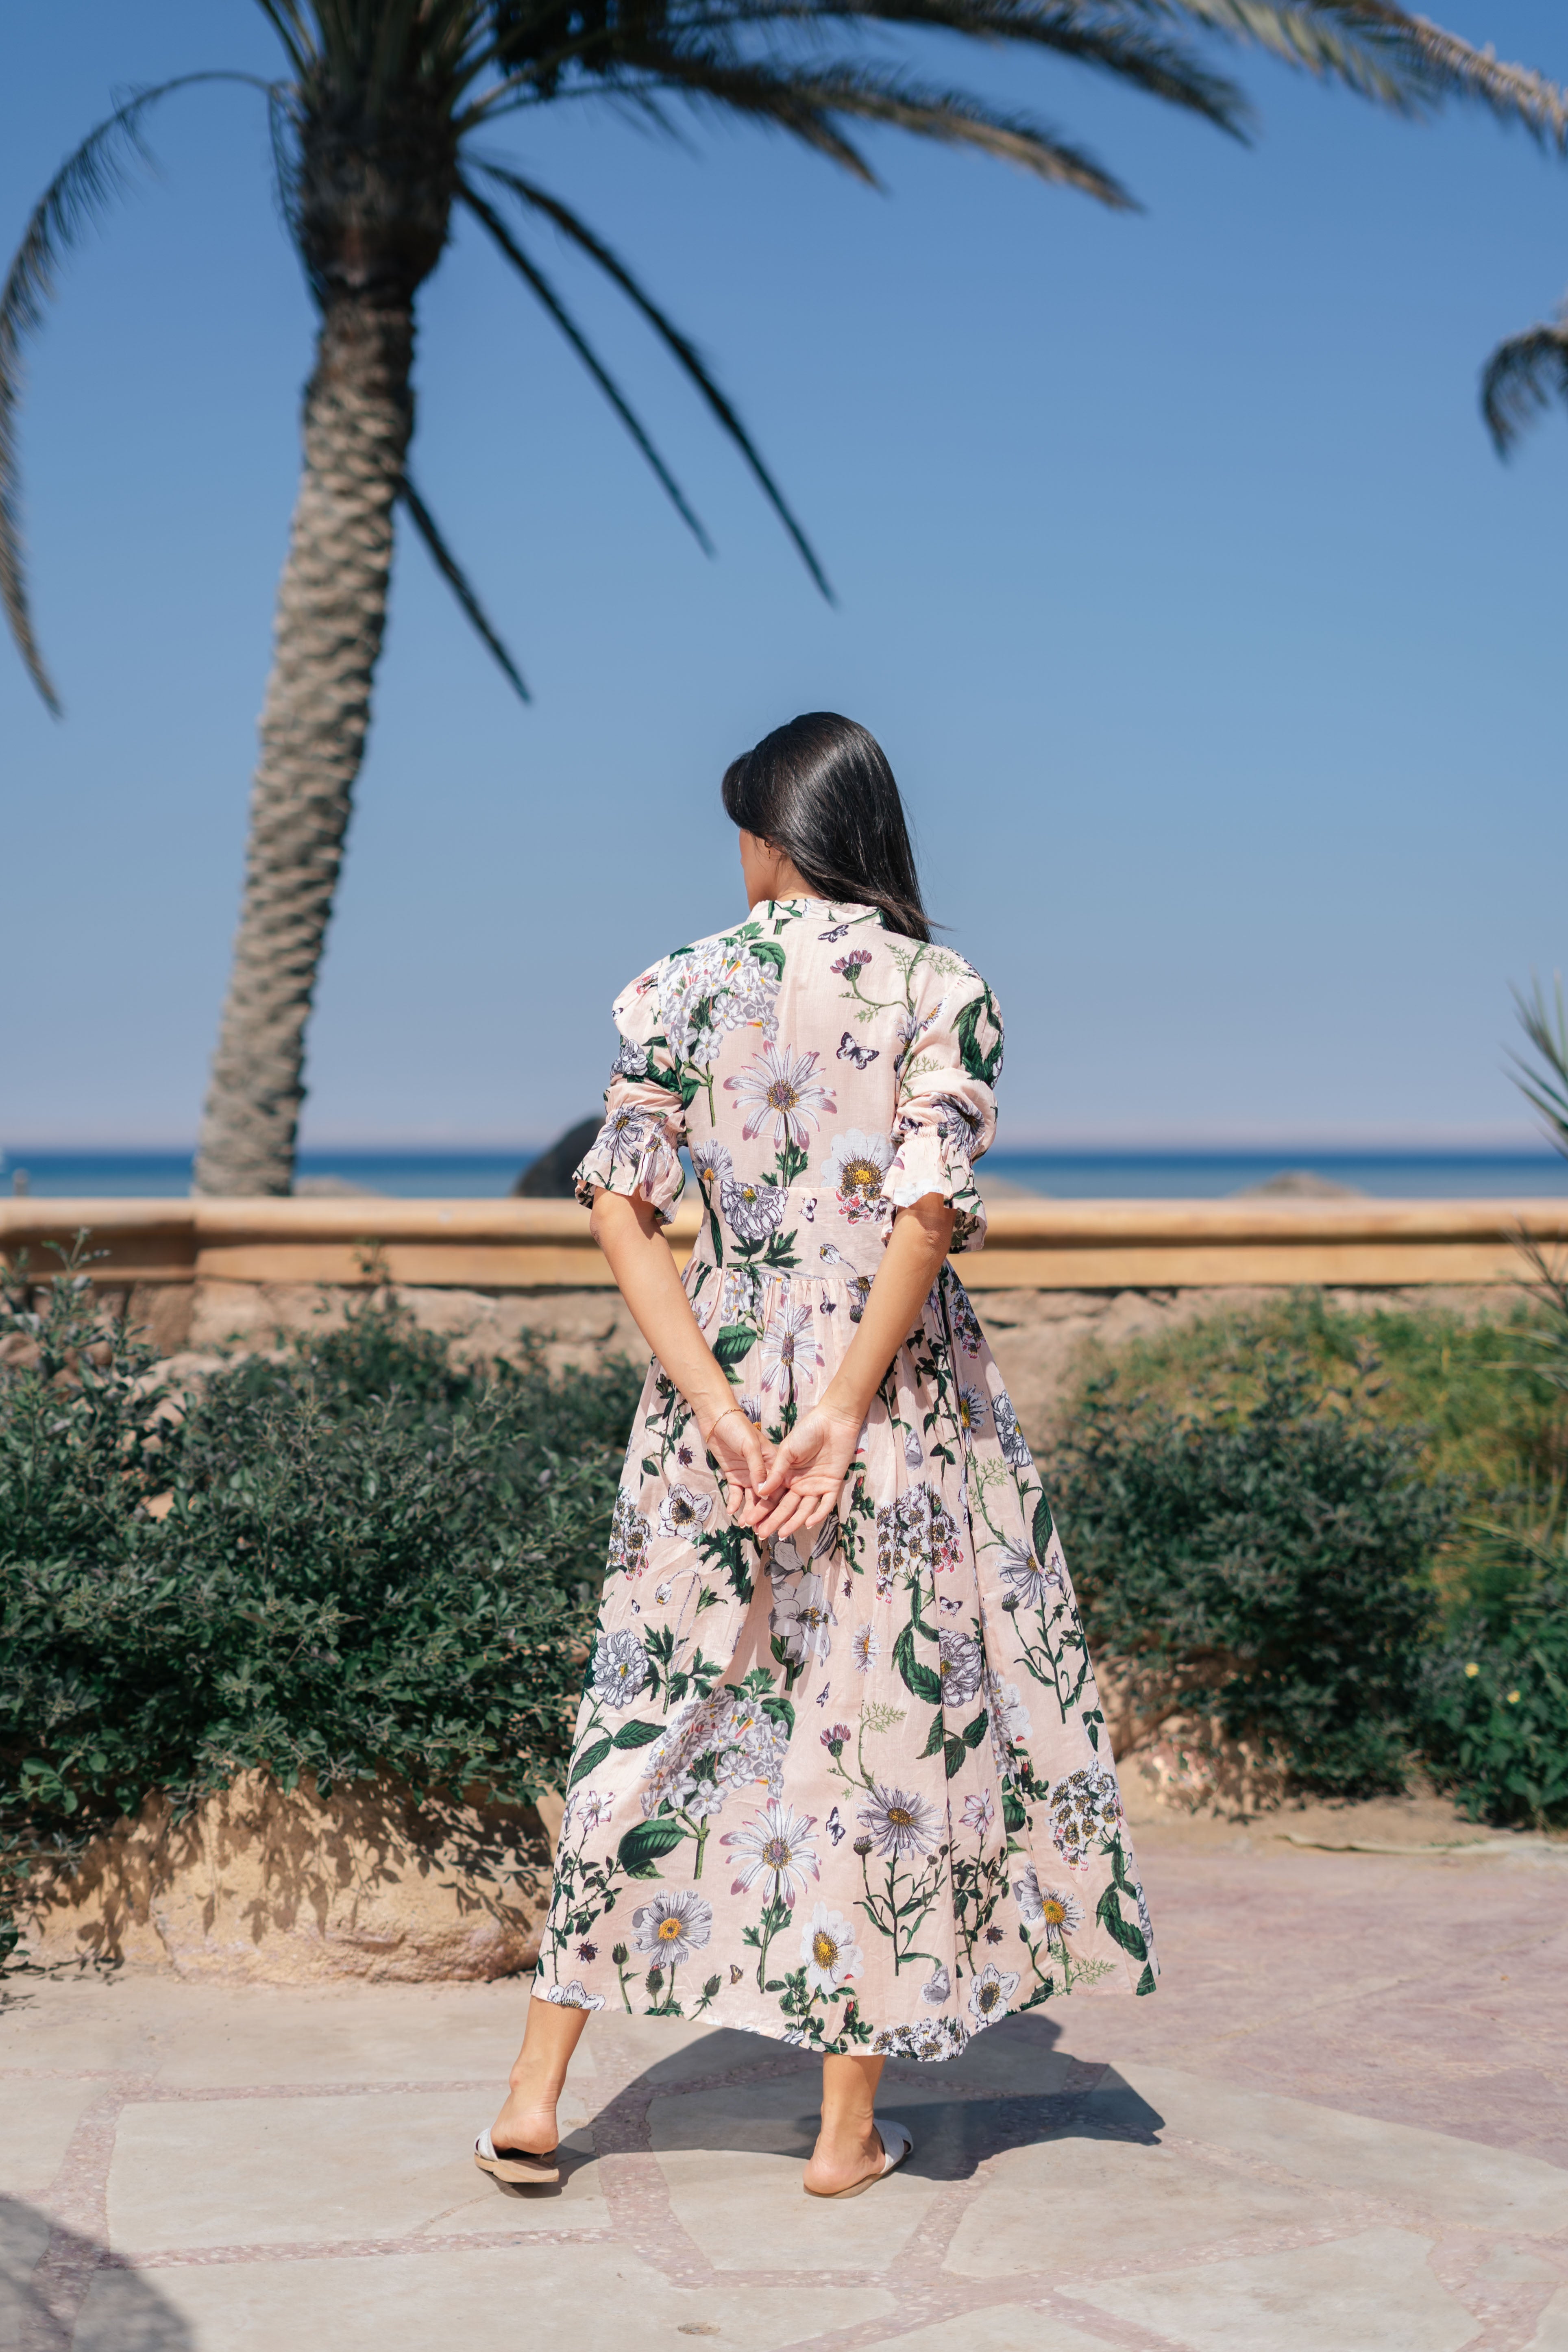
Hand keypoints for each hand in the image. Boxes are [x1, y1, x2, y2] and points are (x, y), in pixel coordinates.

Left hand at [697, 1400, 770, 1526]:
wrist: (716, 1419)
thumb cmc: (738, 1428)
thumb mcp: (751, 1446)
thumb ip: (757, 1468)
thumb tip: (763, 1493)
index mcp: (773, 1463)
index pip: (779, 1487)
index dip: (778, 1504)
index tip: (776, 1520)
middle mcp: (763, 1472)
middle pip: (766, 1497)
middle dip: (763, 1514)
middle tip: (760, 1530)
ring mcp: (748, 1475)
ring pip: (751, 1498)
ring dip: (748, 1511)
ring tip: (745, 1525)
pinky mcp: (734, 1476)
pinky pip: (735, 1493)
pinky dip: (734, 1502)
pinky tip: (732, 1511)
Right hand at [753, 1397, 863, 1542]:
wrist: (833, 1421)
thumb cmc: (807, 1432)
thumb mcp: (787, 1451)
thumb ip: (776, 1473)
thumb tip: (761, 1492)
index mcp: (787, 1475)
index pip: (773, 1496)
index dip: (762, 1509)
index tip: (749, 1520)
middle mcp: (800, 1484)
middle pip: (786, 1506)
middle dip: (773, 1520)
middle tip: (761, 1533)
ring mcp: (816, 1486)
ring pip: (804, 1509)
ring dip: (793, 1522)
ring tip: (781, 1534)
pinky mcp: (832, 1485)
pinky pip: (825, 1504)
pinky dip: (818, 1514)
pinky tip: (807, 1523)